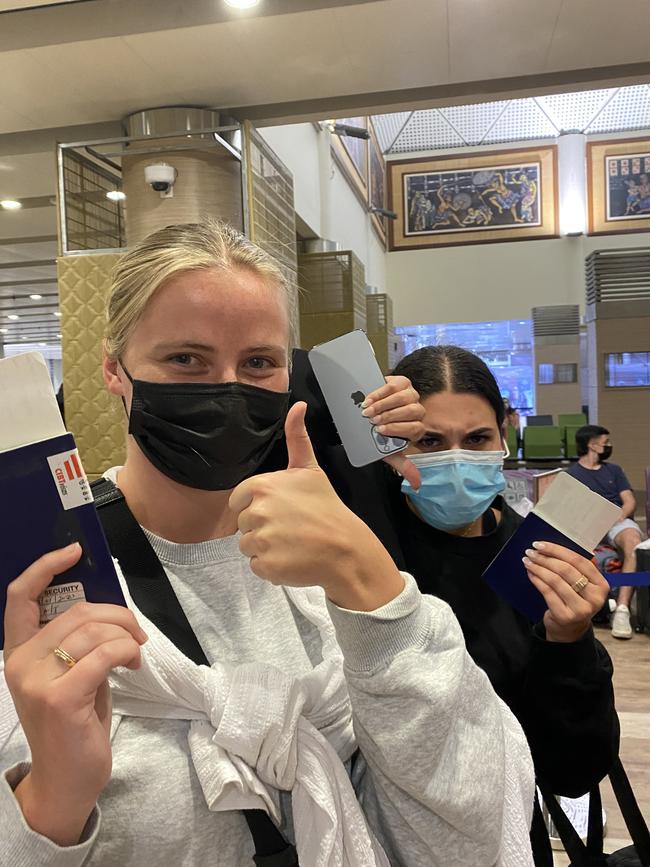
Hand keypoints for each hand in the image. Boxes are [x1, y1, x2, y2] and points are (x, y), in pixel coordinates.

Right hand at [3, 544, 146, 845]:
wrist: (66, 780)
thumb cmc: (74, 724)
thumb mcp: (72, 674)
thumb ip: (78, 641)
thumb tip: (109, 609)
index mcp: (18, 653)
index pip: (20, 597)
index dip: (45, 566)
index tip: (74, 550)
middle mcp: (21, 662)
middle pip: (77, 610)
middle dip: (117, 614)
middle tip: (136, 634)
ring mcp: (37, 680)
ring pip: (94, 629)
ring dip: (126, 635)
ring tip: (135, 653)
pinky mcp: (60, 697)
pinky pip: (104, 653)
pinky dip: (126, 652)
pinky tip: (132, 664)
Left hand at [230, 402, 403, 610]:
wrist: (346, 548)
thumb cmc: (326, 507)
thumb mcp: (310, 469)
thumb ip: (296, 438)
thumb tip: (298, 404)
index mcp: (261, 486)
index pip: (238, 501)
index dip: (258, 506)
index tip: (282, 510)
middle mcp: (257, 512)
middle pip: (242, 524)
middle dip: (262, 527)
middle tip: (290, 527)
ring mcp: (261, 540)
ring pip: (247, 546)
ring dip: (265, 548)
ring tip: (291, 542)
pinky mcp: (266, 565)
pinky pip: (256, 566)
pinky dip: (271, 566)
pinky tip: (292, 557)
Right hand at [363, 376, 424, 489]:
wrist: (366, 414)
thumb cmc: (377, 434)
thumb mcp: (388, 451)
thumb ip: (403, 466)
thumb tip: (417, 484)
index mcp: (416, 429)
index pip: (416, 428)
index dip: (398, 429)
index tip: (380, 431)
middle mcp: (417, 411)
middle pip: (412, 411)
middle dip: (391, 416)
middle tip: (373, 420)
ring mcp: (411, 395)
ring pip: (405, 397)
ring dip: (385, 404)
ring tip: (369, 410)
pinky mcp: (402, 382)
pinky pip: (396, 385)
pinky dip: (382, 392)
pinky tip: (369, 398)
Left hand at [522, 542, 609, 641]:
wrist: (570, 629)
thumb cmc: (575, 600)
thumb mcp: (583, 585)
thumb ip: (575, 568)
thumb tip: (551, 547)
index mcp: (601, 585)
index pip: (579, 561)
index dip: (558, 550)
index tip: (541, 544)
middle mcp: (594, 597)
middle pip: (566, 570)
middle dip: (545, 558)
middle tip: (531, 552)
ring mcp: (580, 609)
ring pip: (555, 580)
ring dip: (538, 567)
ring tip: (527, 561)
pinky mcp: (565, 616)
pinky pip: (547, 592)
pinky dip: (536, 580)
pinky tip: (530, 573)